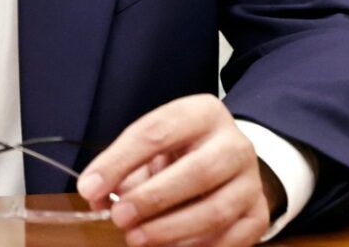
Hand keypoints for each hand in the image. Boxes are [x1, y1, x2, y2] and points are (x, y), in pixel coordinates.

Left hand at [76, 95, 276, 246]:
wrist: (230, 161)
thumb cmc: (181, 152)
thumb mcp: (152, 147)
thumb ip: (122, 167)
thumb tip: (94, 193)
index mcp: (202, 113)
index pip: (157, 132)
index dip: (119, 161)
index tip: (90, 187)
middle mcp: (234, 143)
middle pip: (196, 172)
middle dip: (153, 199)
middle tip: (120, 218)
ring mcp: (250, 180)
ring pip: (215, 210)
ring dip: (171, 230)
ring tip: (137, 238)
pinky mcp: (258, 213)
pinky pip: (230, 238)